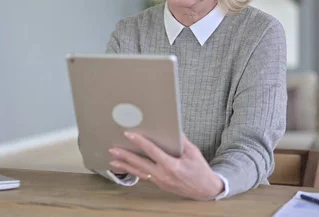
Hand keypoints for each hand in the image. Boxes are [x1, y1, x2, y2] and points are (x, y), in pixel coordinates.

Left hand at [108, 132, 223, 200]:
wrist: (205, 190)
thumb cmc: (200, 170)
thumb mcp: (194, 153)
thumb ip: (182, 141)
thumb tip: (172, 128)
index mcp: (172, 166)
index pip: (152, 151)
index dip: (140, 142)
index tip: (129, 134)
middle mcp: (163, 175)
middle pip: (140, 164)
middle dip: (125, 156)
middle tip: (113, 149)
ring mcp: (160, 181)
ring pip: (138, 172)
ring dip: (125, 166)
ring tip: (112, 160)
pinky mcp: (159, 184)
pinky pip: (142, 178)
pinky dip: (132, 172)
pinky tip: (124, 168)